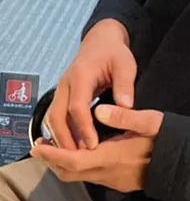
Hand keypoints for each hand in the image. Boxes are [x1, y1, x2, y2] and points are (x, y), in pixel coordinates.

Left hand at [31, 106, 163, 192]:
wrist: (187, 165)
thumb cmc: (170, 139)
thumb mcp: (150, 121)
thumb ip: (123, 116)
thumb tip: (97, 110)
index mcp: (113, 157)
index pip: (74, 160)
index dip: (53, 154)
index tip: (37, 146)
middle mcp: (109, 174)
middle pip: (70, 173)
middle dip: (52, 160)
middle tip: (40, 145)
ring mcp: (114, 181)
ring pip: (79, 177)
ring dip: (64, 163)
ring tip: (55, 146)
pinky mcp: (120, 182)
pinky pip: (90, 176)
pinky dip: (77, 165)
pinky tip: (80, 151)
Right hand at [45, 19, 136, 151]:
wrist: (100, 41)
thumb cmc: (114, 53)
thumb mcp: (125, 64)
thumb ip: (124, 85)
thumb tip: (126, 107)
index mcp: (80, 75)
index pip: (77, 107)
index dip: (83, 128)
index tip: (93, 145)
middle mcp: (65, 84)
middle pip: (56, 116)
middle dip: (65, 139)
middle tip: (79, 158)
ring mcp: (61, 90)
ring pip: (52, 119)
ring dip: (60, 138)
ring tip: (74, 157)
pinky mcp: (62, 96)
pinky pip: (55, 117)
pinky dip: (60, 133)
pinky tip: (71, 146)